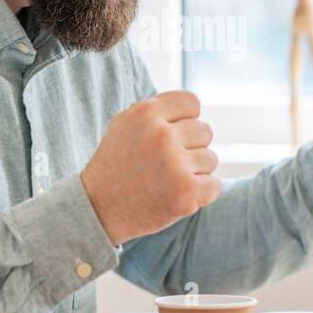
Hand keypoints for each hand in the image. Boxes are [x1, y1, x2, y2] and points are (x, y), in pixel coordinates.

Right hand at [81, 91, 220, 243]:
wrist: (98, 209)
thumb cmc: (115, 165)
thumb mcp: (124, 125)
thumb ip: (156, 110)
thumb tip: (193, 107)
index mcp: (145, 113)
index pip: (191, 103)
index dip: (186, 119)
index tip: (173, 135)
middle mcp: (161, 135)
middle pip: (204, 131)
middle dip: (190, 147)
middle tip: (167, 164)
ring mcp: (175, 164)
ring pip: (210, 159)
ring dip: (195, 172)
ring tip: (168, 180)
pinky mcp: (186, 192)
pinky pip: (213, 185)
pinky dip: (200, 193)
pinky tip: (176, 195)